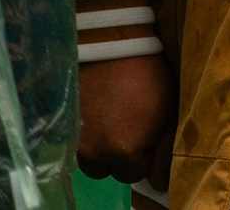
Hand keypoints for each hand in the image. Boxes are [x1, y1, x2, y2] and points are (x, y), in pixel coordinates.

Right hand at [75, 52, 173, 184]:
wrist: (109, 47)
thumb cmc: (147, 76)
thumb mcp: (168, 111)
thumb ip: (164, 150)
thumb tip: (160, 182)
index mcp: (126, 152)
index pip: (137, 175)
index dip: (146, 156)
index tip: (149, 138)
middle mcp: (96, 155)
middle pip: (112, 171)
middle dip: (124, 156)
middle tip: (131, 128)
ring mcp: (75, 144)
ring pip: (93, 161)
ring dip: (104, 149)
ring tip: (113, 121)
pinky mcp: (62, 130)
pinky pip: (78, 147)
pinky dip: (88, 137)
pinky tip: (98, 116)